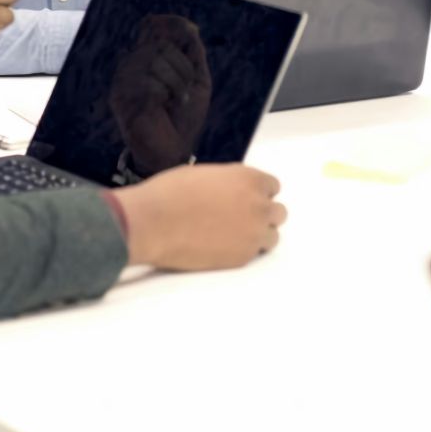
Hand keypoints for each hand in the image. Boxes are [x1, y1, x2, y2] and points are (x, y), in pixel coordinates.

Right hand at [109, 15, 212, 174]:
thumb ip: (193, 54)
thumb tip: (190, 27)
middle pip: (160, 43)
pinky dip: (165, 93)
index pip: (151, 26)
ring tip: (178, 100)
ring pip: (154, 59)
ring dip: (177, 81)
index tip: (191, 30)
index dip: (171, 23)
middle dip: (183, 65)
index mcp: (148, 59)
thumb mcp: (197, 82)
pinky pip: (147, 81)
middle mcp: (132, 66)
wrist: (172, 152)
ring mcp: (123, 81)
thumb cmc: (184, 119)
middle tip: (187, 88)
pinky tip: (164, 107)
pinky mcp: (120, 97)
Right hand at [114, 164, 286, 269]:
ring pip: (272, 236)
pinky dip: (243, 250)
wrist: (153, 223)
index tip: (247, 199)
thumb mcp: (206, 174)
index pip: (273, 187)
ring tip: (235, 235)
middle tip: (242, 218)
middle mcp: (258, 206)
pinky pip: (254, 254)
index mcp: (249, 179)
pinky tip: (224, 246)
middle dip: (263, 214)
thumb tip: (233, 190)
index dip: (258, 193)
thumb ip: (229, 182)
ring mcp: (252, 234)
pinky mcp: (242, 257)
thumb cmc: (170, 193)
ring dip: (258, 234)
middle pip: (278, 213)